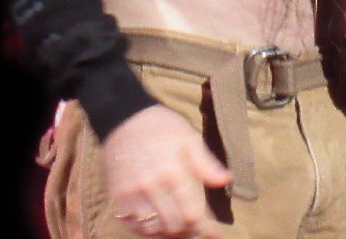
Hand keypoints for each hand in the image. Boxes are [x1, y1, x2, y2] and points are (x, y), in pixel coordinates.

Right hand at [101, 105, 230, 237]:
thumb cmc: (163, 127)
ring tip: (183, 232)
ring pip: (154, 230)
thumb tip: (226, 181)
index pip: (192, 212)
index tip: (216, 233)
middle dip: (190, 233)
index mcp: (174, 172)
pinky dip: (149, 232)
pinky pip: (134, 226)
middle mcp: (152, 188)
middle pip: (174, 225)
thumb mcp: (189, 138)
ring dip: (170, 234)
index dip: (205, 228)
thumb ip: (206, 163)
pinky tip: (160, 228)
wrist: (125, 119)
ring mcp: (132, 196)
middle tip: (201, 232)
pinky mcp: (118, 199)